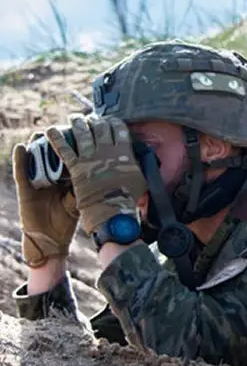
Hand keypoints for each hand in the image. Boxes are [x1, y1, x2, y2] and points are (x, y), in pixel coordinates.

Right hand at [12, 133, 78, 266]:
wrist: (50, 240)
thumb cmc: (67, 221)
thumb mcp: (81, 201)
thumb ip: (88, 186)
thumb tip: (106, 173)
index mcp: (65, 178)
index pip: (69, 155)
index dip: (75, 143)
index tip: (86, 129)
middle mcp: (51, 176)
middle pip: (53, 152)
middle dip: (60, 139)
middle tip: (66, 125)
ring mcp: (37, 181)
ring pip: (36, 157)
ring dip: (39, 143)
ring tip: (44, 130)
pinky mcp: (25, 189)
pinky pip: (21, 171)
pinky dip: (20, 158)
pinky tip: (22, 147)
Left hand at [45, 114, 145, 234]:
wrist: (111, 209)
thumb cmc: (129, 197)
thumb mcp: (141, 178)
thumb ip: (138, 164)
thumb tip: (142, 158)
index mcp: (124, 152)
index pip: (119, 129)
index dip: (114, 122)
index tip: (111, 120)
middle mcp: (106, 150)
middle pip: (100, 127)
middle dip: (96, 120)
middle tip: (92, 119)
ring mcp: (89, 157)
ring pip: (82, 133)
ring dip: (78, 123)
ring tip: (75, 118)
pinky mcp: (75, 166)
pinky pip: (63, 149)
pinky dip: (56, 138)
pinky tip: (52, 130)